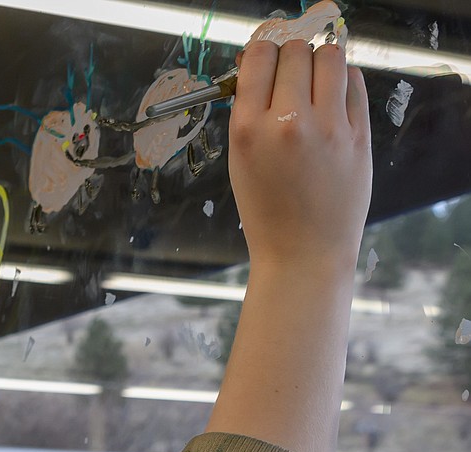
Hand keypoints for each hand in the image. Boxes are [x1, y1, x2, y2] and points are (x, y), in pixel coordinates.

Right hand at [229, 40, 371, 275]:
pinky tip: (334, 96)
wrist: (303, 253)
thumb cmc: (266, 211)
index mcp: (249, 130)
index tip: (265, 61)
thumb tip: (260, 68)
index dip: (262, 53)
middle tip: (290, 75)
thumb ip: (248, 114)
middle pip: (295, 51)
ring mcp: (329, 128)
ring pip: (330, 57)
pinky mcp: (359, 135)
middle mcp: (289, 122)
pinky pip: (355, 82)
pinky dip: (344, 80)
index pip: (259, 58)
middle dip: (290, 57)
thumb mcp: (240, 163)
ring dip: (320, 60)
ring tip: (314, 81)